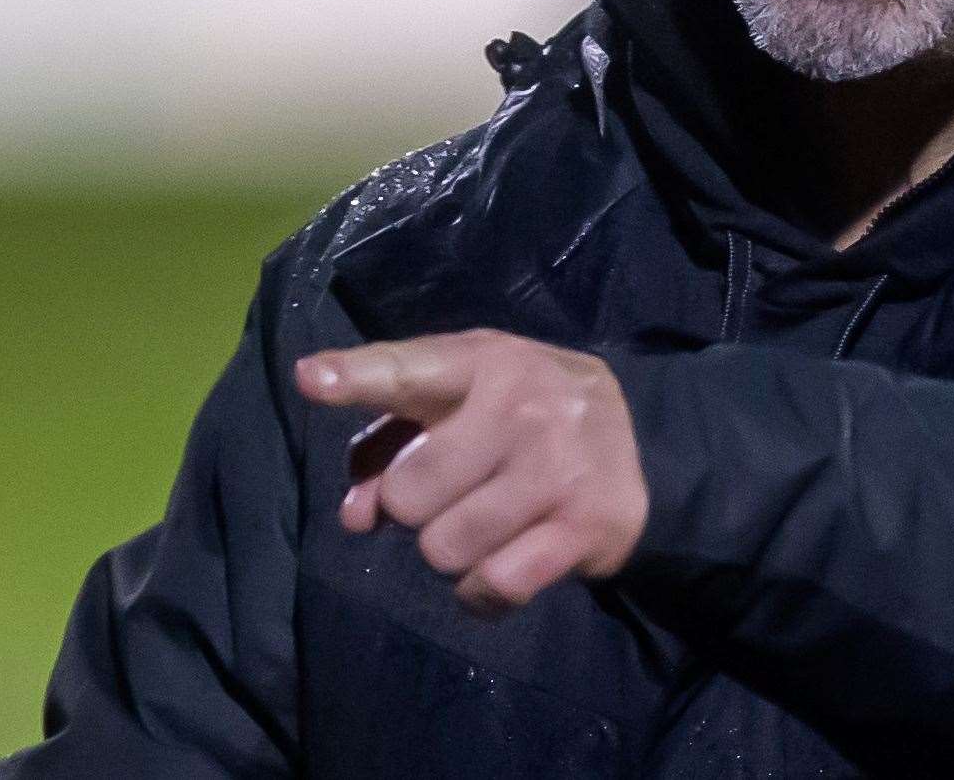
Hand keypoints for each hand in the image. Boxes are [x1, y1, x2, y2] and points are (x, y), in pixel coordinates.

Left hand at [294, 329, 648, 613]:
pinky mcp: (585, 526)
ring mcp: (558, 468)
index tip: (313, 379)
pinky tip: (508, 560)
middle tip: (456, 491)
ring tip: (487, 523)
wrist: (640, 437)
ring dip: (452, 551)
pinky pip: (492, 586)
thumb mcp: (462, 402)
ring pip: (443, 549)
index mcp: (488, 363)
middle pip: (408, 494)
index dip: (357, 376)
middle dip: (416, 508)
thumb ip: (392, 444)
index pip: (410, 371)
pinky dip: (485, 591)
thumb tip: (356, 514)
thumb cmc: (523, 415)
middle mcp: (525, 407)